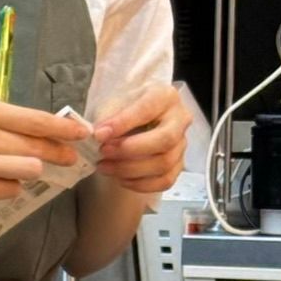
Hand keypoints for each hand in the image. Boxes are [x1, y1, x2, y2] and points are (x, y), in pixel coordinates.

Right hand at [0, 98, 91, 204]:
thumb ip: (0, 119)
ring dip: (32, 170)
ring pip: (27, 170)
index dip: (63, 128)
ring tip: (26, 169)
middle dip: (59, 152)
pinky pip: (9, 190)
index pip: (35, 119)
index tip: (82, 132)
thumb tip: (41, 130)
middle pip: (37, 146)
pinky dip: (10, 187)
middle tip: (71, 158)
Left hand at [94, 83, 190, 197]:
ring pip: (164, 163)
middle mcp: (179, 119)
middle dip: (130, 150)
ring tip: (105, 167)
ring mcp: (182, 143)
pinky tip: (121, 179)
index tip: (99, 134)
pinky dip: (141, 184)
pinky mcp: (178, 164)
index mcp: (165, 96)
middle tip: (103, 152)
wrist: (134, 120)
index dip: (123, 123)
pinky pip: (165, 180)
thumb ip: (108, 116)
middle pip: (165, 140)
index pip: (148, 109)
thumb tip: (100, 135)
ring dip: (130, 169)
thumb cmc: (124, 107)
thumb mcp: (114, 101)